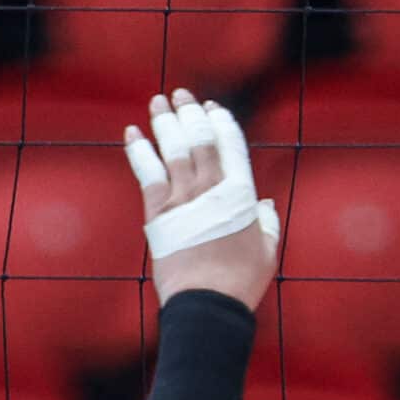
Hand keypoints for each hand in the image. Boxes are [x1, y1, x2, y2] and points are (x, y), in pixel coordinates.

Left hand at [126, 89, 279, 310]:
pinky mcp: (158, 214)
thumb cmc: (240, 283)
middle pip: (199, 140)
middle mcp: (211, 190)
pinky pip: (147, 173)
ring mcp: (183, 200)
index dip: (221, 123)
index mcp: (241, 194)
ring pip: (173, 150)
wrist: (206, 304)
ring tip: (158, 102)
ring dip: (164, 122)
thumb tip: (265, 206)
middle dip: (190, 113)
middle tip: (181, 95)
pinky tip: (132, 133)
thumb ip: (267, 224)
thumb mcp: (266, 252)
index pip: (231, 146)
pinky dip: (139, 150)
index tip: (213, 108)